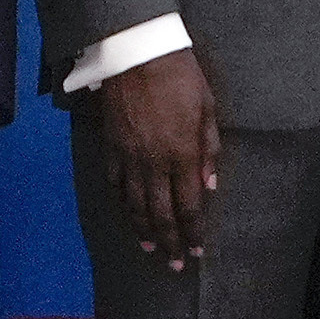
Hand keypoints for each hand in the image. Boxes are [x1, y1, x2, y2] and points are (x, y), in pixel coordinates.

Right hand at [92, 48, 224, 271]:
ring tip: (150, 249)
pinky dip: (121, 203)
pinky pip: (114, 183)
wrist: (137, 54)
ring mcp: (128, 157)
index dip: (193, 231)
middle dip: (169, 242)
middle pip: (160, 213)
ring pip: (134, 204)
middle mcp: (153, 162)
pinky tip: (127, 214)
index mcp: (182, 154)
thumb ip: (208, 149)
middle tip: (173, 264)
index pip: (189, 205)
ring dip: (142, 231)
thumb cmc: (180, 76)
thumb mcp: (207, 109)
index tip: (196, 250)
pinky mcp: (110, 147)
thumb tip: (209, 184)